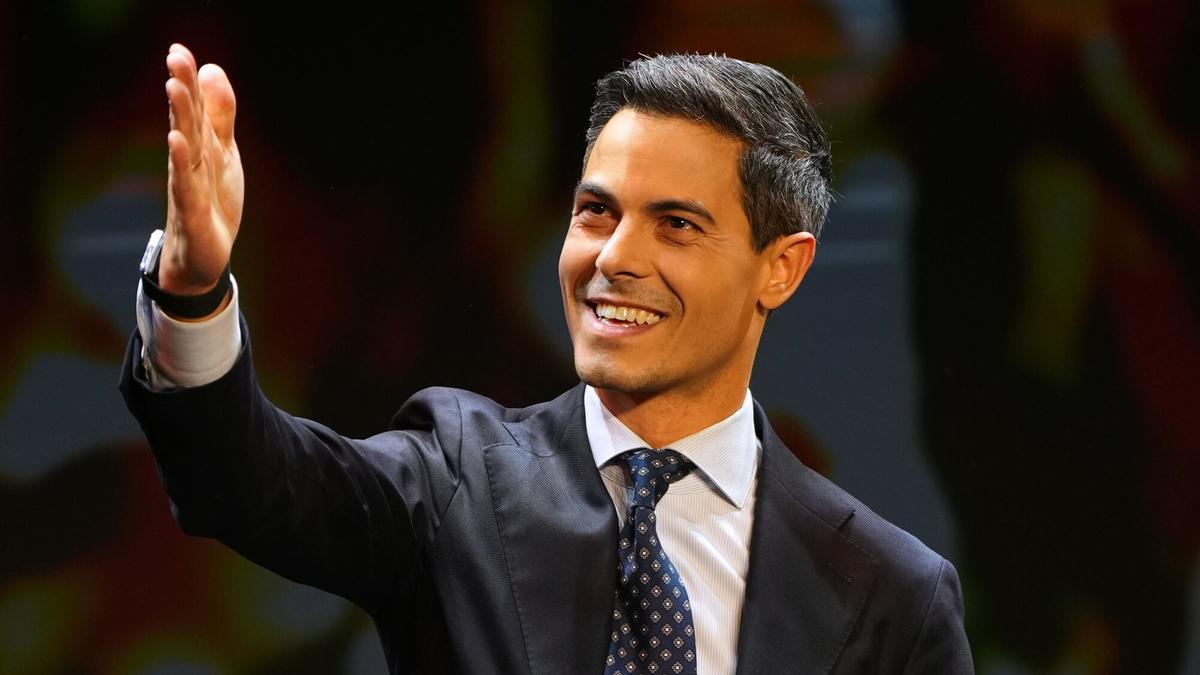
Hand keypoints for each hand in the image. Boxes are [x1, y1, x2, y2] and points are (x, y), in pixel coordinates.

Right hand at [160, 43, 242, 296]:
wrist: (203, 257)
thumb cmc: (210, 201)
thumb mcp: (223, 153)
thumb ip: (219, 115)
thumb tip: (212, 70)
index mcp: (199, 147)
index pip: (193, 109)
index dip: (188, 80)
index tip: (180, 49)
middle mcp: (189, 162)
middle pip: (186, 121)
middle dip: (182, 88)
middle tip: (175, 55)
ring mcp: (188, 186)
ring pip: (185, 147)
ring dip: (180, 116)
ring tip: (174, 86)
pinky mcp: (192, 212)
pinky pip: (185, 184)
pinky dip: (182, 163)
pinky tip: (176, 141)